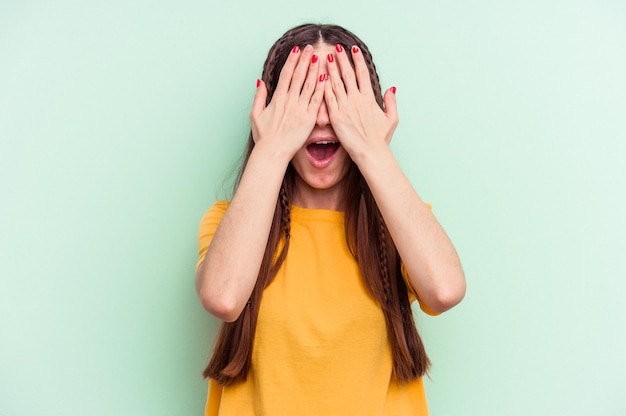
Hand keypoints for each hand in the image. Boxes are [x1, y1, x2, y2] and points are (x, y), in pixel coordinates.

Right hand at [250, 45, 324, 159]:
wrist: (273, 152)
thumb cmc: (263, 136)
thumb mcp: (255, 115)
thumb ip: (259, 96)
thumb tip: (260, 81)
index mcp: (277, 99)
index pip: (286, 74)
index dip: (292, 61)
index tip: (296, 50)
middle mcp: (289, 101)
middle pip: (298, 76)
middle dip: (305, 60)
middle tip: (310, 48)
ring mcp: (300, 110)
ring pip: (309, 85)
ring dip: (314, 70)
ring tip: (319, 57)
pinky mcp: (309, 119)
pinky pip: (317, 101)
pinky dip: (321, 88)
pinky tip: (326, 77)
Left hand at [323, 45, 398, 160]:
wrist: (370, 153)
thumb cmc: (381, 139)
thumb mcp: (391, 119)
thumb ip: (391, 101)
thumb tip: (391, 87)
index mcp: (370, 99)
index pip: (362, 74)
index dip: (358, 60)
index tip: (353, 50)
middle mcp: (357, 100)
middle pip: (348, 74)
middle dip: (342, 59)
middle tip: (337, 47)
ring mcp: (345, 108)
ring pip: (336, 84)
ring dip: (331, 69)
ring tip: (326, 58)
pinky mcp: (336, 117)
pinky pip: (328, 99)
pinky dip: (324, 87)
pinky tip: (319, 77)